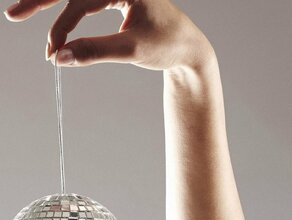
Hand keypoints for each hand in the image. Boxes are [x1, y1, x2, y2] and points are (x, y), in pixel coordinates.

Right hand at [4, 0, 215, 70]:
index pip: (81, 1)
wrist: (190, 49)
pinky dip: (67, 10)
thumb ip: (95, 51)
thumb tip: (59, 57)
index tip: (53, 52)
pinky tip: (53, 19)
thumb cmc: (168, 46)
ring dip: (51, 4)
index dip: (62, 27)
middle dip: (41, 0)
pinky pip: (84, 0)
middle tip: (13, 15)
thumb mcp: (133, 50)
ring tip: (20, 12)